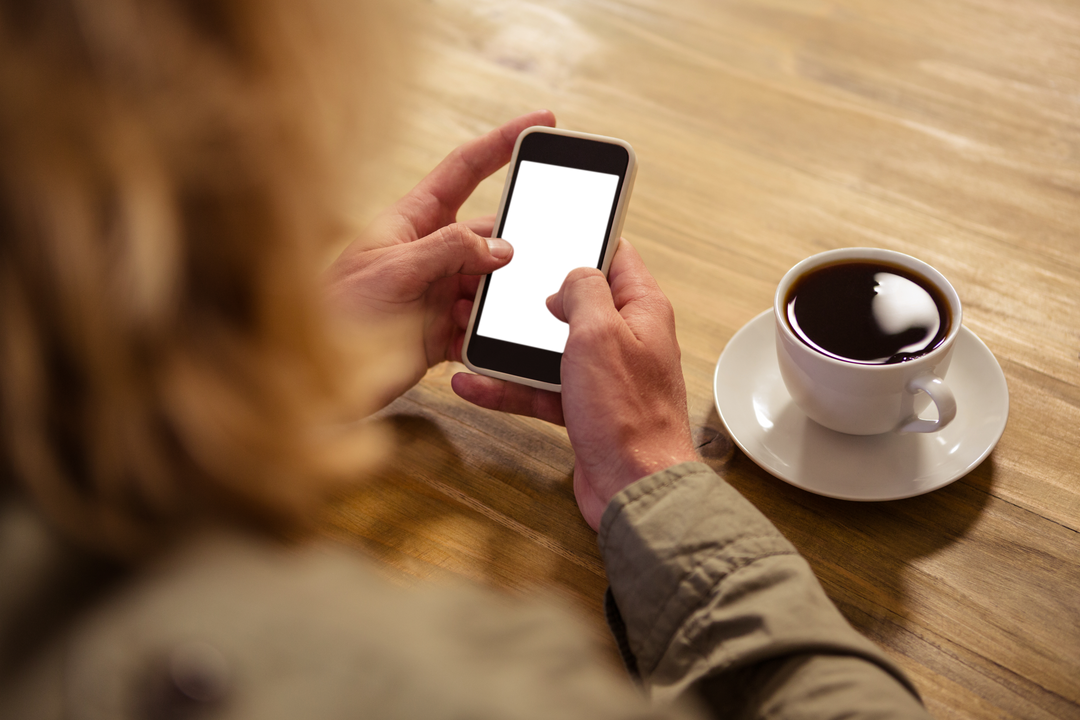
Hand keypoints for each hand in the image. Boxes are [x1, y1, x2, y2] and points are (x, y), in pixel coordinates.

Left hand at [324, 110, 555, 405]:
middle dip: (508, 250)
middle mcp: (431, 251)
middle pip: (489, 236)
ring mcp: (439, 290)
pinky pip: (480, 326)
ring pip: (490, 284)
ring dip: (491, 300)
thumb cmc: (335, 314)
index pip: (466, 168)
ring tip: (464, 314)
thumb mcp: (394, 269)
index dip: (503, 143)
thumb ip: (450, 250)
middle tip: (519, 264)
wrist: (316, 377)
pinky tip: (464, 341)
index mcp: (413, 219)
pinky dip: (482, 335)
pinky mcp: (442, 330)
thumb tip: (503, 248)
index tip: (541, 121)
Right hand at [452, 240, 697, 529]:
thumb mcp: (600, 333)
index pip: (614, 255)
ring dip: (511, 345)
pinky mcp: (583, 407)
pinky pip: (539, 387)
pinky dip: (508, 387)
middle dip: (532, 296)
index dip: (582, 239)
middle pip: (573, 301)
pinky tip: (474, 384)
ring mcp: (602, 374)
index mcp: (640, 308)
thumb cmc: (630, 415)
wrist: (636, 488)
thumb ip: (582, 290)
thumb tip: (568, 277)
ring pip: (549, 347)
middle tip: (495, 285)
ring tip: (470, 334)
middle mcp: (624, 337)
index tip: (548, 228)